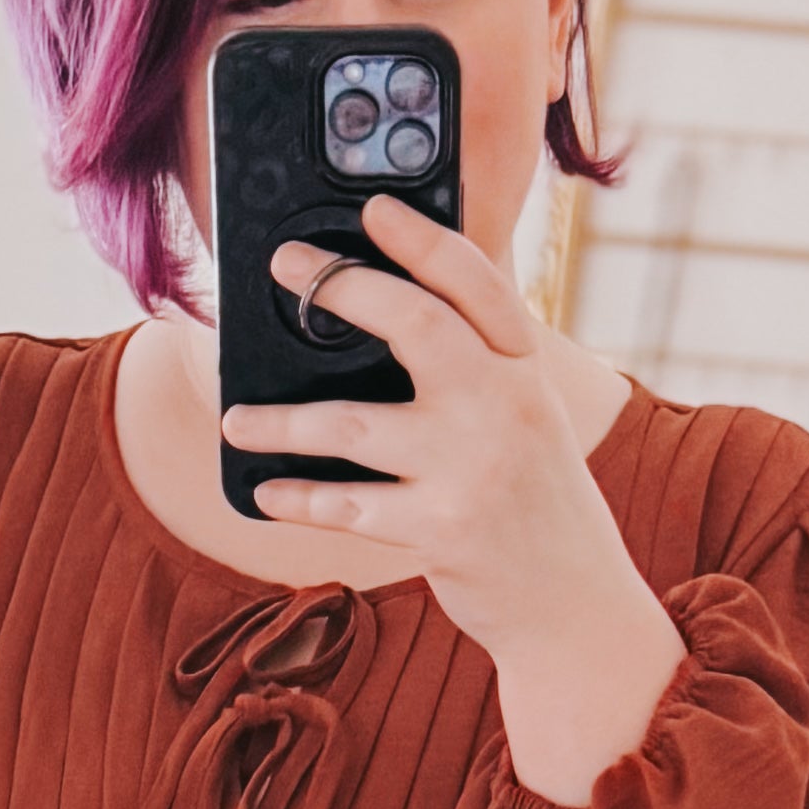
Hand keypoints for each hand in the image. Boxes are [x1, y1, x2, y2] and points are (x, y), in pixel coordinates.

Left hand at [222, 200, 683, 802]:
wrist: (572, 601)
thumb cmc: (531, 500)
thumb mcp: (523, 417)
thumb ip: (474, 367)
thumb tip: (379, 316)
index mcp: (522, 369)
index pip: (475, 282)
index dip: (422, 238)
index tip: (374, 207)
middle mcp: (504, 405)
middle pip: (417, 325)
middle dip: (343, 288)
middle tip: (285, 266)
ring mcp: (472, 467)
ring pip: (354, 425)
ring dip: (284, 422)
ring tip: (236, 418)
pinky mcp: (442, 529)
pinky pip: (347, 506)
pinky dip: (299, 499)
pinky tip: (266, 490)